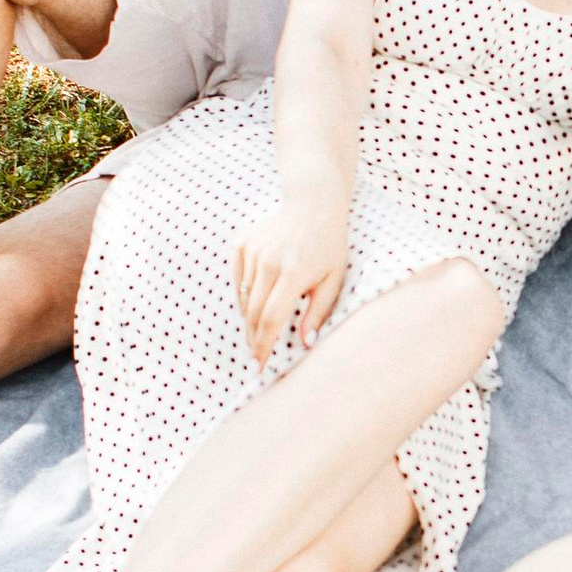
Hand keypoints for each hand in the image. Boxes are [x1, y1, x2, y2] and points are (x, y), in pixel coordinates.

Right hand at [233, 199, 349, 363]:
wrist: (312, 205)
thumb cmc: (328, 246)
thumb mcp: (332, 280)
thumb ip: (318, 312)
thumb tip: (306, 343)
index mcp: (293, 273)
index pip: (272, 319)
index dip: (264, 345)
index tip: (259, 366)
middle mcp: (269, 262)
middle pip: (254, 313)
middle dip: (254, 338)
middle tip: (256, 356)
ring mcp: (253, 252)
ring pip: (244, 299)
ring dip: (249, 319)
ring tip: (258, 333)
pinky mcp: (242, 245)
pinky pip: (239, 281)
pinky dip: (245, 296)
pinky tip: (256, 302)